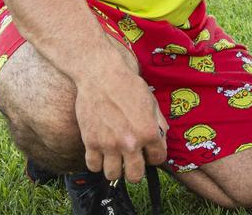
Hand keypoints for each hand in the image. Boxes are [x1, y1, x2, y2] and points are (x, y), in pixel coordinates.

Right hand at [73, 60, 167, 182]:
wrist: (102, 76)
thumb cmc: (129, 86)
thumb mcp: (152, 103)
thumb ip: (159, 124)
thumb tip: (161, 139)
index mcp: (149, 133)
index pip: (158, 159)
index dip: (155, 156)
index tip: (149, 153)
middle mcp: (130, 143)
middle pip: (134, 176)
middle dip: (136, 171)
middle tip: (133, 161)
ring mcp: (108, 145)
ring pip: (112, 175)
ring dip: (115, 169)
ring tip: (116, 158)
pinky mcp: (90, 143)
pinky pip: (93, 166)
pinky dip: (97, 163)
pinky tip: (101, 153)